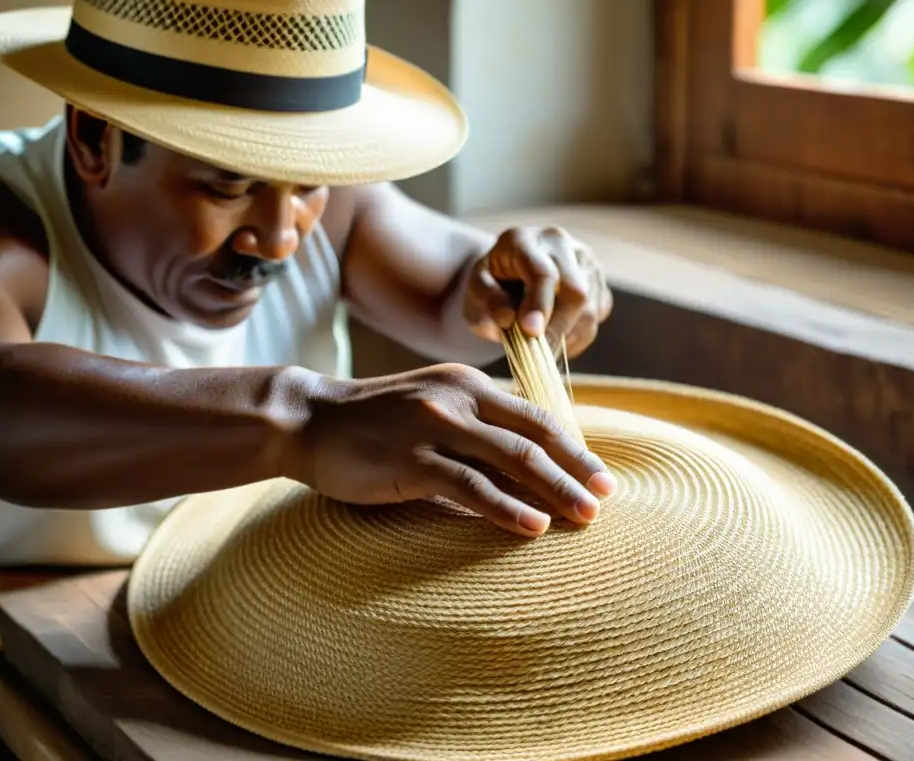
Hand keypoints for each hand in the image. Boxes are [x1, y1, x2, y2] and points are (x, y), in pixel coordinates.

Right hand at [297, 364, 616, 536]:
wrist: (307, 420)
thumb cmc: (371, 422)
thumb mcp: (429, 408)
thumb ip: (472, 426)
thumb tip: (521, 466)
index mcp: (466, 385)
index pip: (534, 414)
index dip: (572, 445)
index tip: (598, 474)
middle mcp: (457, 399)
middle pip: (533, 436)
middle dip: (575, 468)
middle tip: (606, 498)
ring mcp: (434, 428)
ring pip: (511, 459)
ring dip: (555, 489)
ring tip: (584, 517)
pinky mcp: (411, 460)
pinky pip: (470, 486)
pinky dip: (507, 508)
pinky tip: (534, 526)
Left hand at [462, 226, 612, 357]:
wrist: (510, 272)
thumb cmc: (491, 281)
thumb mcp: (476, 287)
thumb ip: (488, 299)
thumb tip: (508, 319)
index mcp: (525, 240)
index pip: (543, 274)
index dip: (539, 306)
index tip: (531, 333)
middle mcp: (561, 244)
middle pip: (575, 291)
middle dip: (557, 328)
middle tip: (537, 355)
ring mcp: (585, 261)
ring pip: (590, 309)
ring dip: (567, 336)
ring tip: (541, 347)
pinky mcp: (598, 281)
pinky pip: (596, 316)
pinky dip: (577, 337)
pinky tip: (555, 336)